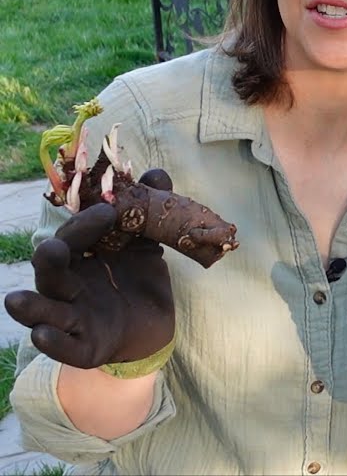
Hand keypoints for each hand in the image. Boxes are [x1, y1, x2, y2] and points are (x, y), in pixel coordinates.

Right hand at [4, 169, 175, 368]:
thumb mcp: (146, 245)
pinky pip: (63, 347)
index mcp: (80, 257)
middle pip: (50, 269)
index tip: (108, 210)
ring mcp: (72, 316)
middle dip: (50, 258)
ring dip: (30, 305)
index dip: (84, 223)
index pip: (72, 236)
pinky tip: (42, 335)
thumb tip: (155, 174)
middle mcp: (68, 285)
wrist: (152, 326)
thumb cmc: (137, 279)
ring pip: (44, 310)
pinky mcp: (83, 346)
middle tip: (55, 248)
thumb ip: (149, 210)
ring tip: (15, 301)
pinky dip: (52, 342)